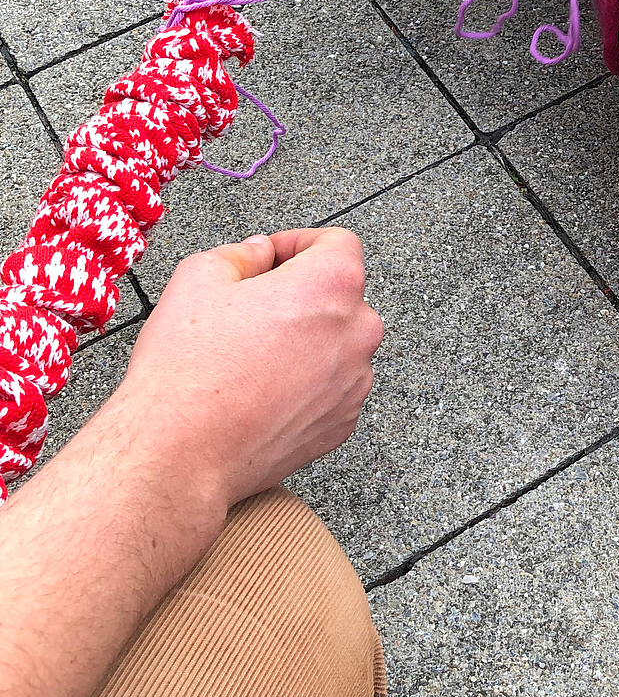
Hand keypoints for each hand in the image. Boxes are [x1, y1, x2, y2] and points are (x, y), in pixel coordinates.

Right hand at [114, 229, 383, 509]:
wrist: (182, 454)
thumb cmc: (189, 371)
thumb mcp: (198, 279)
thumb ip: (241, 253)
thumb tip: (260, 252)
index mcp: (332, 286)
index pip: (338, 242)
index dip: (298, 243)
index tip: (272, 258)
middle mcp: (358, 332)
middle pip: (341, 295)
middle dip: (301, 294)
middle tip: (252, 308)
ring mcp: (355, 382)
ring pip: (338, 343)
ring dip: (306, 340)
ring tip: (252, 356)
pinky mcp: (343, 421)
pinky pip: (332, 385)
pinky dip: (306, 381)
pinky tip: (262, 389)